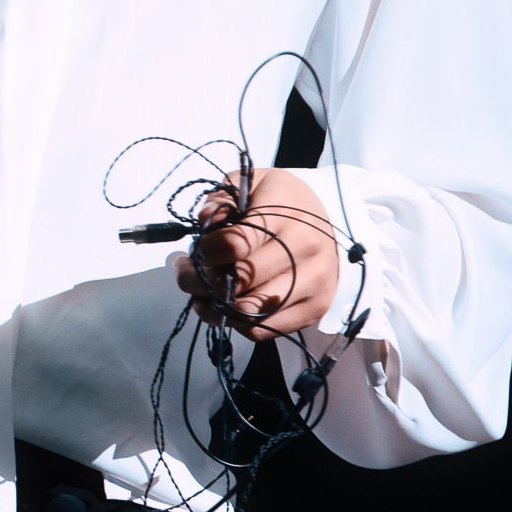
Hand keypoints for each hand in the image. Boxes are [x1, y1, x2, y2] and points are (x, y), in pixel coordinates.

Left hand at [171, 165, 340, 341]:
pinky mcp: (317, 306)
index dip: (207, 252)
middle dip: (202, 281)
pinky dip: (240, 324)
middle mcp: (306, 246)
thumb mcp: (248, 183)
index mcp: (285, 211)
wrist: (323, 218)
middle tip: (188, 275)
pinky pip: (267, 329)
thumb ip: (222, 199)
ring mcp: (315, 279)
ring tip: (204, 295)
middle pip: (241, 280)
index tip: (198, 251)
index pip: (236, 243)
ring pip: (252, 311)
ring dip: (217, 307)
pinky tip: (230, 307)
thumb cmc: (278, 200)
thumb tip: (206, 221)